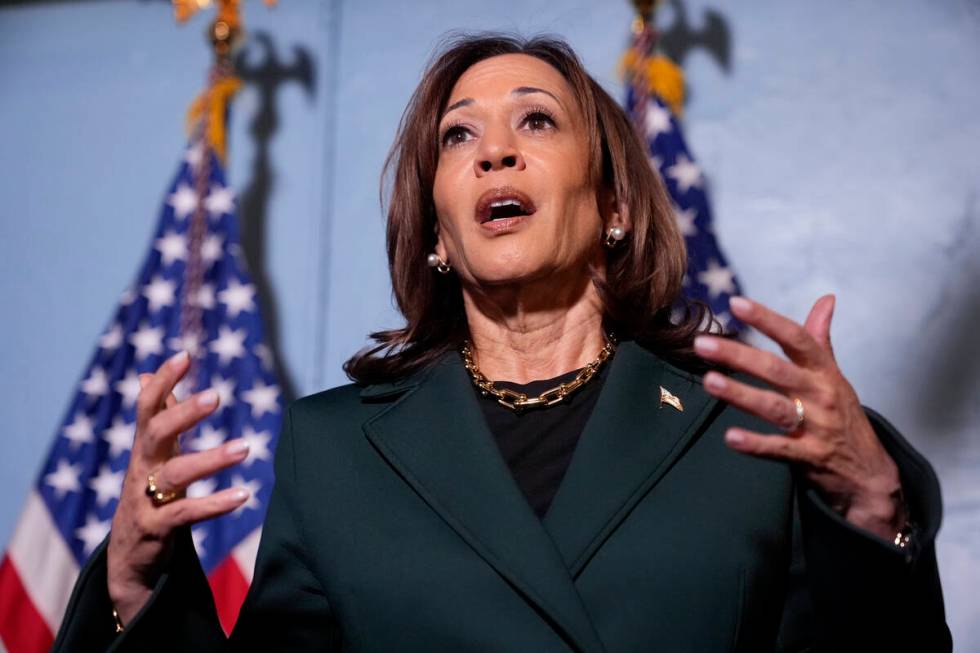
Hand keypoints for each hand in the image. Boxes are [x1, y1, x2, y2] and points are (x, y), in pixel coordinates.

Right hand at [107, 351, 250, 625]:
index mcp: (145, 447)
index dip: (162, 381)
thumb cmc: (148, 494)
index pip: (147, 407)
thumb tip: (143, 375)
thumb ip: (155, 416)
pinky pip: (185, 514)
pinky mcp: (156, 528)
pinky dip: (214, 504)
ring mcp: (145, 499)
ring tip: (246, 448)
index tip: (184, 355)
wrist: (129, 556)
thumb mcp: (151, 454)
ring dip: (211, 459)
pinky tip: (243, 495)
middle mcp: (142, 468)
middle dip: (184, 413)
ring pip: (175, 474)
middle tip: (216, 394)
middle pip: (155, 433)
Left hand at [693, 295, 905, 540]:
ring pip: (773, 407)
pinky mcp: (810, 456)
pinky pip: (779, 449)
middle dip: (739, 356)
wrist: (870, 473)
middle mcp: (820, 395)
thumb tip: (826, 299)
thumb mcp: (835, 376)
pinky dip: (755, 444)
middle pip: (776, 370)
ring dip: (740, 394)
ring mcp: (816, 427)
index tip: (736, 303)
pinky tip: (730, 437)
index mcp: (824, 372)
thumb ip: (821, 339)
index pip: (796, 338)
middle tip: (702, 344)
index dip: (767, 320)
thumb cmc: (843, 416)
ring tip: (709, 381)